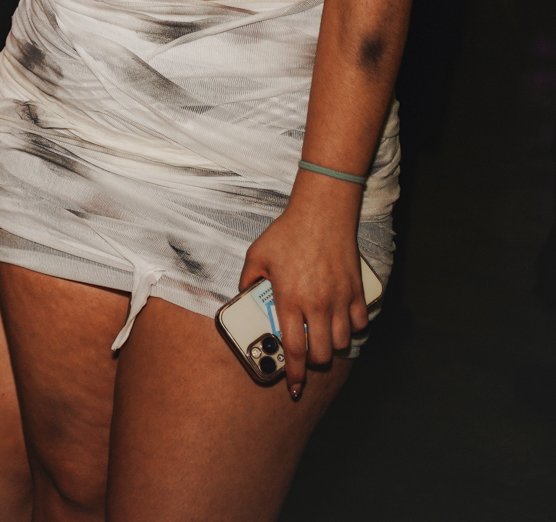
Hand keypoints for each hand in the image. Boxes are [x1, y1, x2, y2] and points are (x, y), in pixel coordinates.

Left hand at [237, 175, 368, 398]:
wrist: (322, 215)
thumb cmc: (287, 234)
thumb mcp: (257, 255)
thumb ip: (248, 279)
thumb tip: (245, 295)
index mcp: (290, 300)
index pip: (293, 349)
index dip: (294, 374)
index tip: (294, 389)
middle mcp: (317, 306)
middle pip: (322, 353)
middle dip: (313, 361)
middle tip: (305, 354)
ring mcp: (340, 300)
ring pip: (342, 342)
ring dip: (331, 345)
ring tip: (319, 335)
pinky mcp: (357, 292)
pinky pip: (360, 323)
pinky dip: (352, 327)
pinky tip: (340, 320)